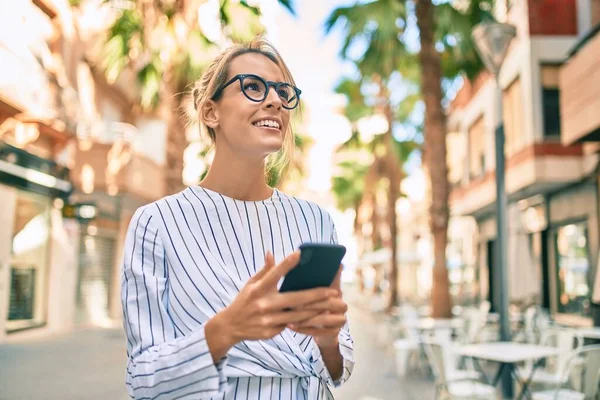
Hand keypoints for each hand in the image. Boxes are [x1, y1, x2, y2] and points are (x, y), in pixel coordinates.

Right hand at [209, 252, 338, 350]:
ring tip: (329, 304)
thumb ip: (264, 270)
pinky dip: (303, 321)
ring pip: (298, 316)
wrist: (230, 326)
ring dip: (315, 310)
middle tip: (332, 291)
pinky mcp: (270, 332)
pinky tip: (316, 317)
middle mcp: (263, 305)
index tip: (299, 254)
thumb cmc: (244, 300)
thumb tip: (271, 253)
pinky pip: (290, 325)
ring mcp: (267, 320)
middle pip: (295, 299)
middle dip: (316, 295)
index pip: (274, 274)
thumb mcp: (250, 283)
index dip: (286, 264)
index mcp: (257, 289)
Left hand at [287, 265, 347, 347]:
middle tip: (294, 302)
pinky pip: (320, 332)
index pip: (334, 280)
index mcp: (336, 289)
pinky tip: (290, 326)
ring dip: (307, 317)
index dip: (322, 279)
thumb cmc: (309, 304)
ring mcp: (340, 319)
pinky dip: (304, 329)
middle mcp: (341, 303)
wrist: (317, 329)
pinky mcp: (334, 333)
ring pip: (325, 318)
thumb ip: (300, 273)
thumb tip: (287, 254)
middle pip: (330, 301)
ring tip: (290, 315)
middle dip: (311, 302)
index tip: (306, 279)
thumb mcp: (305, 288)